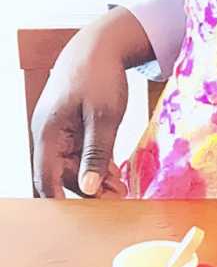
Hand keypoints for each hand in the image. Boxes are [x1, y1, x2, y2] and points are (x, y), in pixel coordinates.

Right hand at [31, 32, 128, 197]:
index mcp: (48, 133)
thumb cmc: (99, 75)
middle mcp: (47, 136)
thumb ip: (96, 152)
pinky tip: (115, 174)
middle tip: (118, 198)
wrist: (99, 46)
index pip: (45, 179)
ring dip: (94, 179)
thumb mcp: (105, 115)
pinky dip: (96, 164)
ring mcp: (58, 133)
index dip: (61, 202)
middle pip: (61, 176)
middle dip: (86, 191)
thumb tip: (89, 188)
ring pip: (72, 167)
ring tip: (121, 188)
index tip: (84, 219)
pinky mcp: (71, 129)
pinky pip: (79, 154)